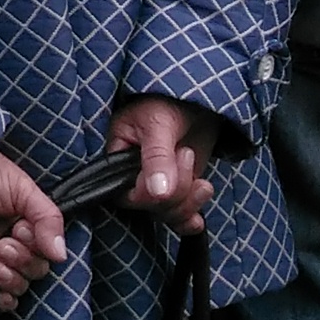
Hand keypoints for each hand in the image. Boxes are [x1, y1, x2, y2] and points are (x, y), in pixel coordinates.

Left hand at [0, 150, 63, 310]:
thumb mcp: (23, 188)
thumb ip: (48, 219)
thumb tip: (60, 255)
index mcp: (29, 223)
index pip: (48, 250)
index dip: (39, 246)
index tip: (22, 228)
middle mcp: (15, 243)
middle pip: (36, 270)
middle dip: (24, 260)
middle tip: (5, 243)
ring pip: (20, 285)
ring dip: (13, 278)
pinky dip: (4, 300)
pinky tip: (0, 292)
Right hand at [105, 98, 216, 237]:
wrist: (195, 99)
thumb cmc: (166, 100)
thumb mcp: (158, 123)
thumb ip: (156, 157)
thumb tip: (158, 193)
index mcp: (117, 157)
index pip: (126, 193)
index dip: (149, 194)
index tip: (170, 168)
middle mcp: (134, 176)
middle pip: (149, 207)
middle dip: (176, 194)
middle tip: (187, 155)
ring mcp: (158, 184)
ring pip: (166, 214)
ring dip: (188, 204)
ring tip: (202, 181)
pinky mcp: (178, 189)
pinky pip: (178, 216)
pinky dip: (188, 221)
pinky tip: (198, 220)